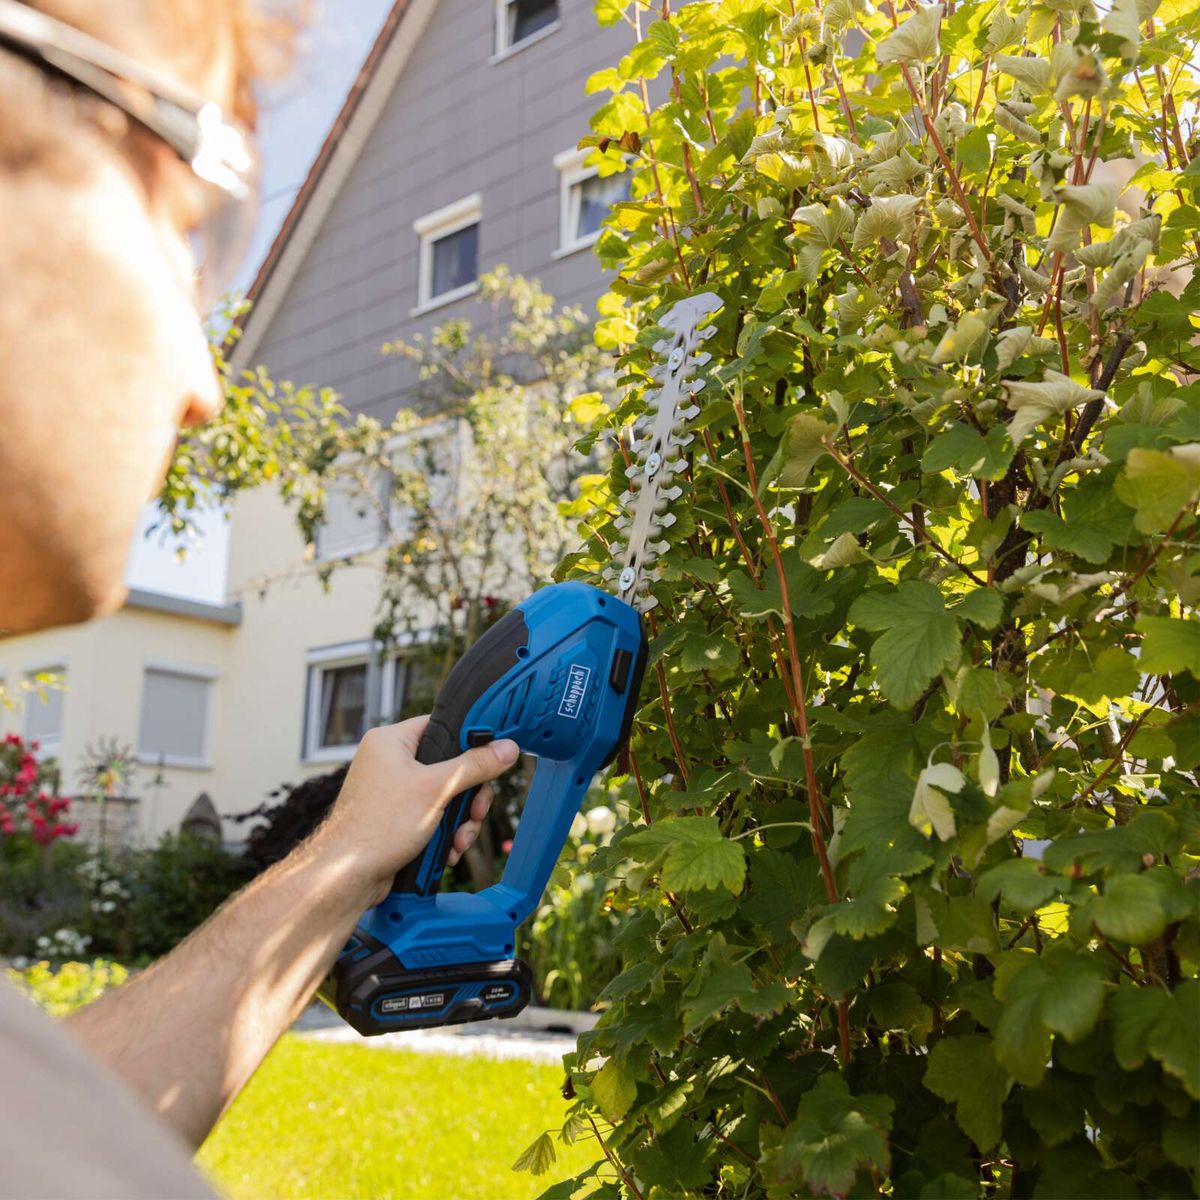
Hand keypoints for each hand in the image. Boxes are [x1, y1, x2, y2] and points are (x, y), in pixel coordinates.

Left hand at [317, 715, 518, 904]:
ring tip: (460, 839)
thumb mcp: (437, 790)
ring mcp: (393, 790)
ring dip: (459, 820)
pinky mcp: (396, 816)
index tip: (491, 757)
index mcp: (392, 741)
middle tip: (475, 810)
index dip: (470, 742)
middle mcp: (390, 761)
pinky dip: (445, 832)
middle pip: (449, 766)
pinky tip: (448, 850)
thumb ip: (475, 766)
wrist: (348, 876)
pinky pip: (433, 814)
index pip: (442, 726)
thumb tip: (505, 748)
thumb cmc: (378, 827)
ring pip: (444, 795)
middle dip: (467, 796)